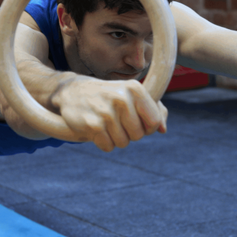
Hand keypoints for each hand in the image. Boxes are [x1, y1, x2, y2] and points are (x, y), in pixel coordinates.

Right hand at [51, 77, 167, 151]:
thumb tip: (163, 129)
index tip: (135, 120)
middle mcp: (122, 98)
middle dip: (129, 133)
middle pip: (138, 135)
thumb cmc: (109, 95)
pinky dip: (103, 143)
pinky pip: (108, 147)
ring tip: (105, 123)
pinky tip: (96, 129)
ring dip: (115, 138)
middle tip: (116, 121)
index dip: (146, 127)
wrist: (73, 92)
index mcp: (135, 89)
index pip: (154, 122)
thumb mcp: (132, 95)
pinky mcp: (93, 125)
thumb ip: (154, 109)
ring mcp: (107, 112)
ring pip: (123, 143)